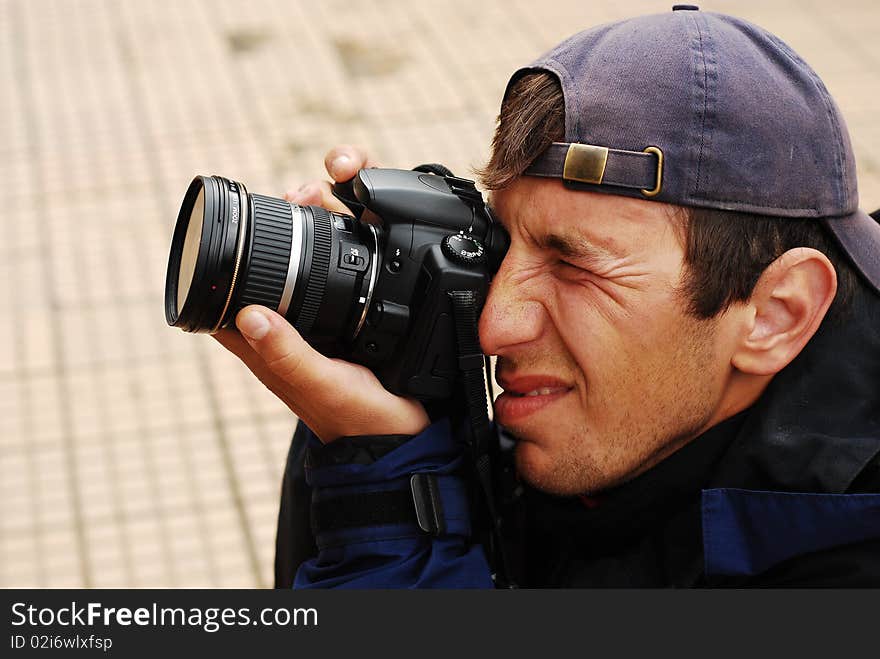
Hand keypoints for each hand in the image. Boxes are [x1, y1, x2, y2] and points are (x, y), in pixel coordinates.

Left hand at [213, 146, 428, 441]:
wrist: (402, 439)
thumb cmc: (359, 419)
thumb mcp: (324, 385)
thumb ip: (288, 355)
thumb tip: (246, 313)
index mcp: (267, 348)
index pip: (228, 296)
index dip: (230, 256)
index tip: (250, 219)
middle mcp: (284, 336)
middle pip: (263, 274)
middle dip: (274, 231)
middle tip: (299, 196)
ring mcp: (311, 332)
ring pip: (296, 276)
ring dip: (306, 238)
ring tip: (320, 201)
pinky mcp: (340, 331)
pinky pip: (326, 287)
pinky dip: (333, 258)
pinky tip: (349, 237)